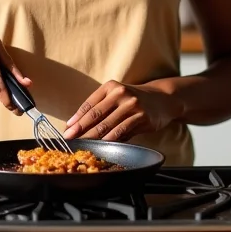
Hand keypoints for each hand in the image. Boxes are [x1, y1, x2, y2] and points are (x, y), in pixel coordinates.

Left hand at [63, 80, 183, 141]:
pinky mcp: (141, 116)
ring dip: (93, 136)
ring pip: (107, 124)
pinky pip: (122, 130)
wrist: (162, 99)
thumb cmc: (135, 100)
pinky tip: (102, 145)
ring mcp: (131, 104)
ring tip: (82, 144)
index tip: (67, 129)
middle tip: (69, 138)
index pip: (89, 104)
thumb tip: (78, 125)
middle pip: (95, 114)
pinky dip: (110, 139)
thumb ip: (101, 109)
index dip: (77, 117)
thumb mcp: (118, 98)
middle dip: (80, 128)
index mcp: (110, 87)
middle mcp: (120, 92)